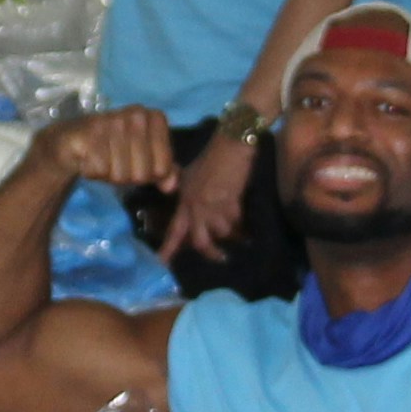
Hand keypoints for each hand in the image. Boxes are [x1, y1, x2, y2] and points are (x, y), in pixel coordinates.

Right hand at [35, 105, 186, 197]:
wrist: (73, 140)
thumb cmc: (115, 149)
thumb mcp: (144, 158)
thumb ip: (164, 170)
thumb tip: (171, 186)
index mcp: (155, 118)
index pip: (162, 168)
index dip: (149, 175)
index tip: (137, 163)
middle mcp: (136, 114)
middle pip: (141, 174)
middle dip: (128, 177)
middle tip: (116, 163)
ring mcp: (112, 121)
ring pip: (120, 174)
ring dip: (109, 175)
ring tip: (103, 160)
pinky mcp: (88, 132)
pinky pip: (99, 170)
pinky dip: (92, 172)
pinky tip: (89, 159)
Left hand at [160, 126, 256, 263]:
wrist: (231, 146)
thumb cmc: (210, 158)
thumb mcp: (188, 173)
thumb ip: (179, 186)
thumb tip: (169, 192)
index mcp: (185, 201)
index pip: (174, 230)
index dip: (168, 250)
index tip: (162, 265)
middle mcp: (197, 208)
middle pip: (200, 242)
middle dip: (210, 253)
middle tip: (221, 257)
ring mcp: (215, 207)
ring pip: (222, 233)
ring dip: (232, 235)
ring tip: (239, 236)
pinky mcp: (233, 203)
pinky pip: (238, 223)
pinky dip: (244, 227)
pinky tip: (248, 229)